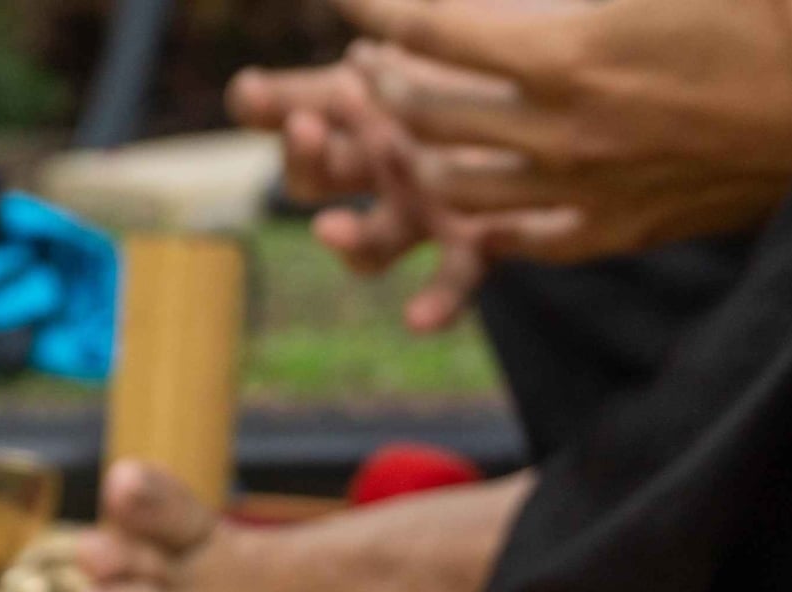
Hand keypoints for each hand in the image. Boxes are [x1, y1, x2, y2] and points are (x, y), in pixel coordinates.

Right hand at [228, 59, 490, 330]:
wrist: (547, 90)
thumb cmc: (457, 73)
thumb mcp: (381, 69)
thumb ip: (310, 88)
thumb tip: (243, 92)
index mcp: (352, 133)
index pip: (293, 139)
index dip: (281, 124)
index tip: (269, 97)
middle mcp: (377, 179)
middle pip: (319, 185)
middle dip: (308, 159)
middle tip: (306, 127)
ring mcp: (422, 217)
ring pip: (369, 246)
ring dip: (348, 241)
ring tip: (329, 231)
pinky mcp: (478, 241)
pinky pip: (453, 280)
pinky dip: (435, 306)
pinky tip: (417, 322)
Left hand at [340, 0, 791, 261]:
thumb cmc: (776, 14)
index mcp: (568, 50)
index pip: (430, 30)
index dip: (378, 11)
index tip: (350, 4)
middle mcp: (559, 129)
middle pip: (425, 112)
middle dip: (382, 82)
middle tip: (370, 64)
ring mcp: (583, 189)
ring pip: (454, 184)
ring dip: (415, 154)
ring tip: (406, 129)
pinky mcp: (614, 229)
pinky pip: (519, 236)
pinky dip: (484, 215)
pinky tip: (471, 200)